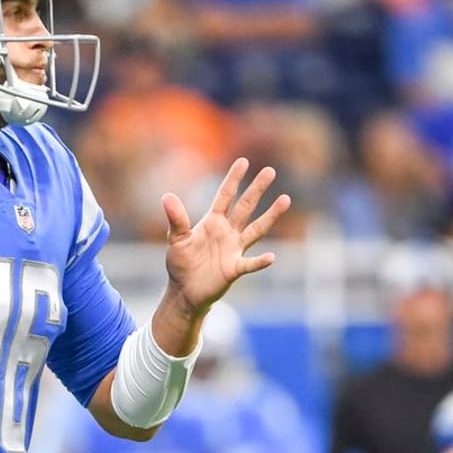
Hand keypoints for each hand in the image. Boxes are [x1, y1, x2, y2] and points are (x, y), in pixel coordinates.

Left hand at [161, 158, 289, 318]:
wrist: (184, 291)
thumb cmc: (181, 263)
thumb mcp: (176, 239)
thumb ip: (176, 219)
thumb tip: (166, 196)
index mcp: (213, 222)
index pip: (225, 196)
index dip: (233, 179)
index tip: (243, 161)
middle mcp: (227, 232)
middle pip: (245, 207)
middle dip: (257, 189)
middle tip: (270, 170)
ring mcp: (234, 250)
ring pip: (256, 229)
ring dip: (270, 216)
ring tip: (285, 199)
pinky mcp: (234, 269)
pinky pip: (250, 264)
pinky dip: (260, 262)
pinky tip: (271, 257)